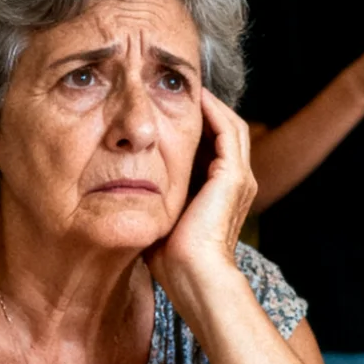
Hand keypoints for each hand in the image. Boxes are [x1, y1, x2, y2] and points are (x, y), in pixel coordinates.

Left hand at [145, 89, 254, 289]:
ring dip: (212, 104)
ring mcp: (239, 178)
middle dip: (208, 108)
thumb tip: (125, 188)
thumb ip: (156, 199)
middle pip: (229, 131)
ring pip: (231, 125)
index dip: (200, 126)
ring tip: (189, 86)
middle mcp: (238, 182)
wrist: (194, 276)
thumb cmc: (173, 259)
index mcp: (225, 193)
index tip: (172, 109)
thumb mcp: (163, 218)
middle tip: (182, 89)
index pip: (218, 147)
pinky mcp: (232, 176)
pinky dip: (212, 111)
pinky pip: (226, 130)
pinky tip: (194, 97)